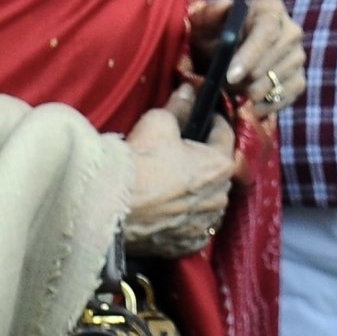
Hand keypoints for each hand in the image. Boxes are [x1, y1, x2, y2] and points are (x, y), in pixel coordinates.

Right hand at [122, 84, 234, 258]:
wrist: (111, 208)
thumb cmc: (139, 161)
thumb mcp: (159, 122)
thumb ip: (179, 106)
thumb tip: (189, 90)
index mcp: (220, 165)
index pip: (225, 134)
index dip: (213, 121)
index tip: (203, 116)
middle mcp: (220, 197)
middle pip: (219, 170)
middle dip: (206, 159)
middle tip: (184, 150)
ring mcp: (204, 224)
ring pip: (209, 201)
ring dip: (199, 191)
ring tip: (175, 181)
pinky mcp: (187, 245)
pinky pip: (195, 226)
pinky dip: (187, 217)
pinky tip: (170, 208)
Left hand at [185, 0, 306, 117]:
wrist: (226, 54)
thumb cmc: (215, 35)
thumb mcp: (206, 22)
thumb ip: (210, 13)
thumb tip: (224, 5)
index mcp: (272, 10)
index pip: (267, 32)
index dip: (249, 56)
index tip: (229, 75)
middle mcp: (292, 31)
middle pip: (271, 62)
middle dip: (243, 79)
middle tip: (222, 84)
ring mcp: (298, 57)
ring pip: (273, 84)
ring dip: (248, 93)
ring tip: (232, 89)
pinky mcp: (300, 80)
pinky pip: (283, 98)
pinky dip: (261, 105)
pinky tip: (245, 102)